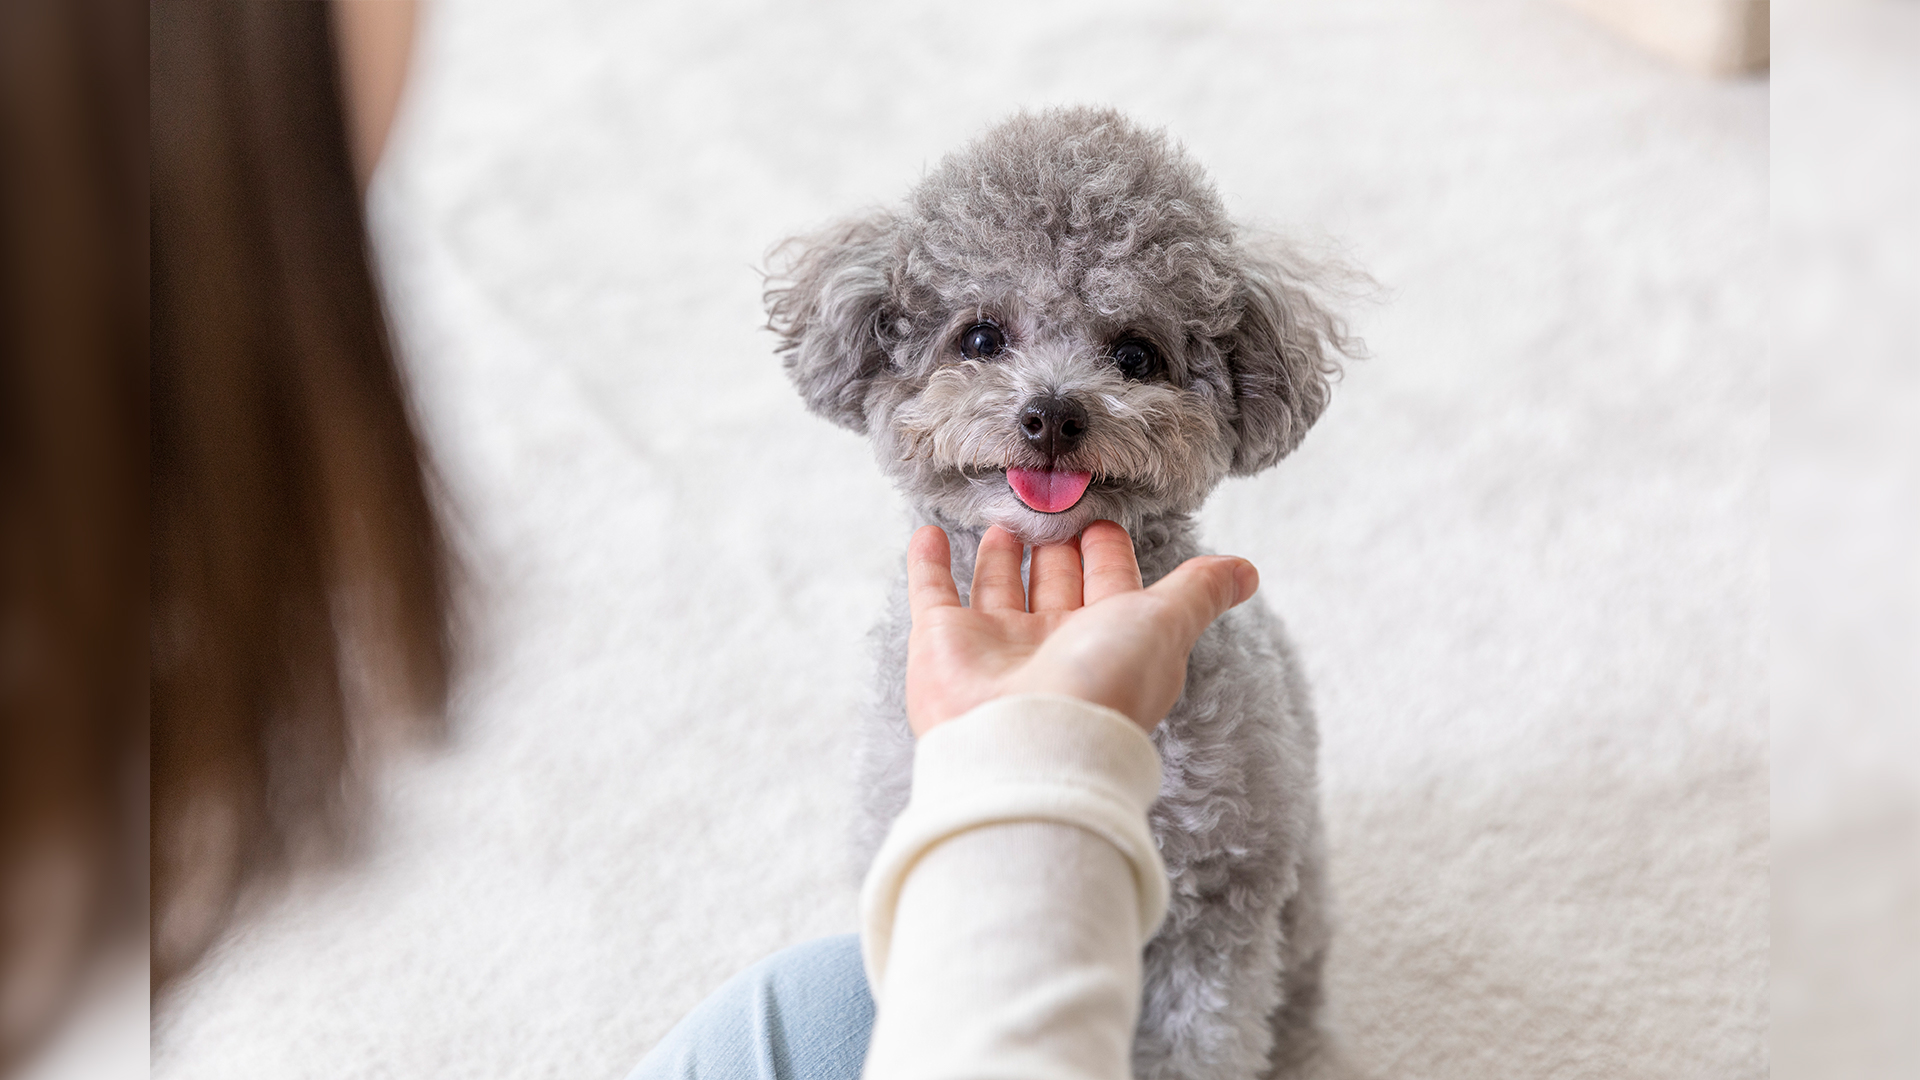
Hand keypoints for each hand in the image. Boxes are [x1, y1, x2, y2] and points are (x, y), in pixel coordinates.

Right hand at [904, 520, 1258, 734]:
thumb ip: (1200, 591)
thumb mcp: (1165, 624)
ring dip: (999, 554)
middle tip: (1050, 505)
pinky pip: (933, 593)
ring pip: (998, 586)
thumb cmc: (1103, 686)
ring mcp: (994, 644)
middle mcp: (1050, 643)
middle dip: (1054, 546)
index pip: (1109, 582)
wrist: (1026, 745)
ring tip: (1003, 520)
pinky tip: (928, 533)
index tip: (1103, 515)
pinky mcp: (942, 642)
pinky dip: (928, 564)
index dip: (1108, 550)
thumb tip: (1248, 571)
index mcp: (1106, 638)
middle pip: (1054, 582)